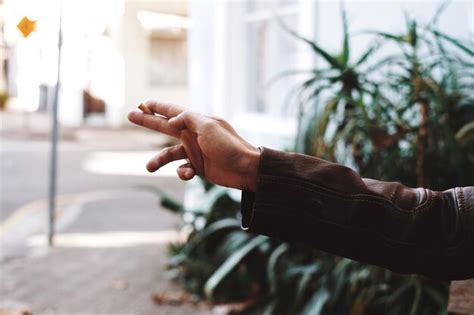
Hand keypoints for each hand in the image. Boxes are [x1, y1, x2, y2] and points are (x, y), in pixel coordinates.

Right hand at [128, 101, 260, 191]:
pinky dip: (182, 172)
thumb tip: (170, 121)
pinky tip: (189, 173)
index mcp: (196, 122)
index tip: (143, 102)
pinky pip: (182, 169)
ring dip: (159, 160)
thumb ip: (187, 119)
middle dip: (148, 122)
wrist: (245, 169)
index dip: (158, 107)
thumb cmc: (228, 145)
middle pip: (165, 127)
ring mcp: (195, 152)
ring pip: (170, 154)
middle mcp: (193, 135)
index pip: (173, 111)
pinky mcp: (198, 167)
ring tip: (148, 167)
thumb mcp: (208, 126)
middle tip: (129, 115)